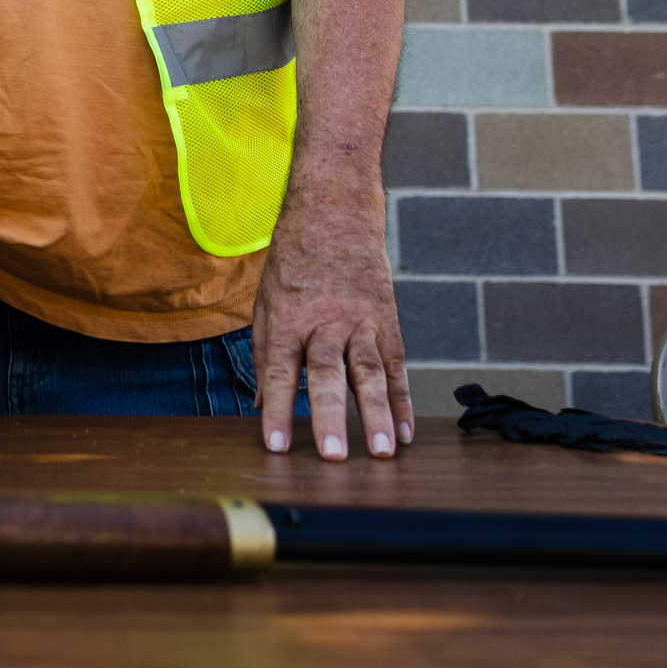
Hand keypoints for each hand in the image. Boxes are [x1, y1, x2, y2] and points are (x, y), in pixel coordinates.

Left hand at [250, 184, 412, 461]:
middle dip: (329, 417)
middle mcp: (324, 321)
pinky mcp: (387, 320)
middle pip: (326, 373)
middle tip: (334, 456)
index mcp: (288, 318)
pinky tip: (407, 432)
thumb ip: (264, 353)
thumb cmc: (294, 260)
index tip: (276, 445)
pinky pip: (397, 365)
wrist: (335, 211)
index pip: (278, 370)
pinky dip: (403, 400)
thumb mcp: (266, 300)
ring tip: (384, 452)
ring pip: (369, 372)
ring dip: (378, 415)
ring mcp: (360, 320)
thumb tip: (259, 402)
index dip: (276, 409)